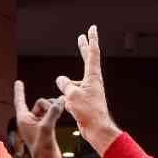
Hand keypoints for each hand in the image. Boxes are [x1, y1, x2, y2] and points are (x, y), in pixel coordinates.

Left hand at [13, 82, 63, 157]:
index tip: (18, 82)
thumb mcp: (47, 127)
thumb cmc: (42, 148)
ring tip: (61, 111)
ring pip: (47, 109)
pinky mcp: (46, 129)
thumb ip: (53, 112)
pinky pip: (51, 115)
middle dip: (48, 105)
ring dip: (54, 109)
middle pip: (40, 103)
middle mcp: (29, 121)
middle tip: (55, 112)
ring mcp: (38, 125)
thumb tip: (60, 101)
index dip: (20, 91)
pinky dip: (56, 112)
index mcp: (23, 119)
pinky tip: (62, 109)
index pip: (20, 101)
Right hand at [55, 25, 121, 155]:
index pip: (93, 53)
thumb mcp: (72, 95)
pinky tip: (68, 107)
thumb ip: (65, 84)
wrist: (96, 128)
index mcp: (93, 76)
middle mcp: (93, 81)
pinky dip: (68, 98)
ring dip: (69, 89)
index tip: (92, 28)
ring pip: (74, 84)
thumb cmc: (87, 111)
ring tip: (70, 102)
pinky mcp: (86, 100)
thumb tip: (61, 79)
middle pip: (88, 60)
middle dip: (84, 49)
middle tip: (82, 37)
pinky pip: (73, 94)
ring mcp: (90, 90)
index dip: (91, 40)